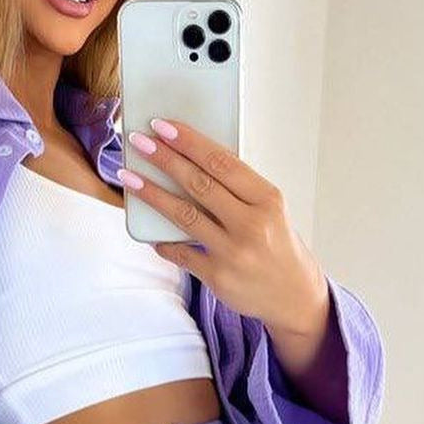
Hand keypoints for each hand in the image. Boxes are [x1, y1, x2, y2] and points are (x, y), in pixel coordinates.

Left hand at [121, 117, 327, 335]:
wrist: (294, 297)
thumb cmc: (278, 245)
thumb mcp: (270, 211)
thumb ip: (238, 190)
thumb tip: (192, 160)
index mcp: (267, 199)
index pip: (222, 163)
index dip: (190, 142)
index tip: (164, 126)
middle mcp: (251, 224)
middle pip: (199, 184)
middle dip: (165, 159)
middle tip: (139, 141)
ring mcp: (233, 252)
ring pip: (183, 215)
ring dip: (152, 193)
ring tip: (129, 177)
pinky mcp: (218, 277)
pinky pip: (180, 253)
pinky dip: (162, 241)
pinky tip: (150, 233)